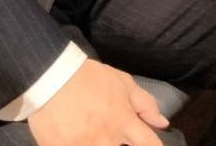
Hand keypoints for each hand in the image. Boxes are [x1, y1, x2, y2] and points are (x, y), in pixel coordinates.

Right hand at [26, 58, 167, 145]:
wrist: (52, 77)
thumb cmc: (91, 78)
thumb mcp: (124, 83)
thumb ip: (146, 104)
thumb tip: (163, 123)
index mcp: (124, 122)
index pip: (149, 144)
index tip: (146, 142)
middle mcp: (106, 139)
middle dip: (123, 144)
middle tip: (115, 134)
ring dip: (101, 143)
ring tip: (95, 134)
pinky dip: (79, 145)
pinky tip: (78, 138)